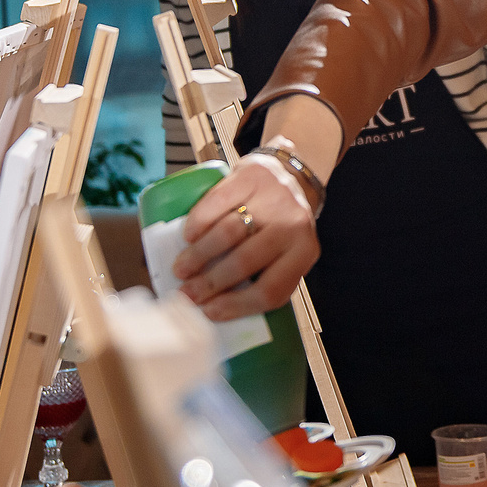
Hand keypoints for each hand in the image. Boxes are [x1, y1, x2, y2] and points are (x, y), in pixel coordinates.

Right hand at [175, 152, 320, 321]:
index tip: (209, 312)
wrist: (291, 175)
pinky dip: (198, 222)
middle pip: (244, 261)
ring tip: (182, 267)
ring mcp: (273, 198)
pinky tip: (188, 236)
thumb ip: (264, 275)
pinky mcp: (253, 176)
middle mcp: (293, 225)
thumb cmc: (281, 223)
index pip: (271, 290)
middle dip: (209, 283)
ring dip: (199, 255)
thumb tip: (216, 306)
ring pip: (228, 232)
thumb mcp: (285, 252)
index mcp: (304, 253)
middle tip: (187, 293)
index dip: (236, 306)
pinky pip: (218, 202)